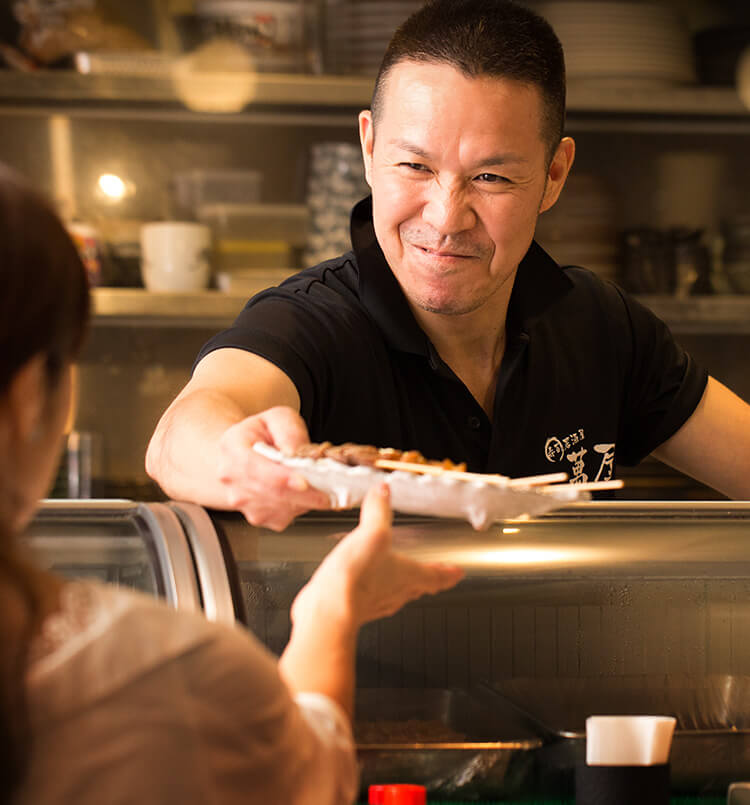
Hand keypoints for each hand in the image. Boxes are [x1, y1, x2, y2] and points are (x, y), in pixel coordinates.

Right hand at [216, 405, 330, 529]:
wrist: (242, 452)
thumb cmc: (260, 434)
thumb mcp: (276, 418)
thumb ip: (288, 431)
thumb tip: (296, 453)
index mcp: (232, 449)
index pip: (255, 468)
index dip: (282, 478)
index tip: (304, 482)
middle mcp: (232, 480)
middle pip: (271, 494)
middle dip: (305, 493)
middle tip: (330, 490)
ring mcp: (242, 502)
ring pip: (281, 509)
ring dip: (305, 501)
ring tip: (320, 487)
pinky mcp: (256, 517)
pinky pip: (284, 518)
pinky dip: (300, 507)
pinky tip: (304, 493)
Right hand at [291, 484, 463, 628]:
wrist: (329, 609)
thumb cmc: (357, 576)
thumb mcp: (372, 533)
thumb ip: (378, 511)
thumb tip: (383, 491)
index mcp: (409, 575)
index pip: (437, 576)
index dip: (449, 573)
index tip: (458, 573)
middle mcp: (396, 593)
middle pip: (419, 588)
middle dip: (428, 581)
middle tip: (435, 577)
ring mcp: (376, 603)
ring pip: (397, 595)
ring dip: (403, 587)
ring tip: (399, 578)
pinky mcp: (356, 608)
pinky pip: (371, 599)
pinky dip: (374, 590)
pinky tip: (364, 583)